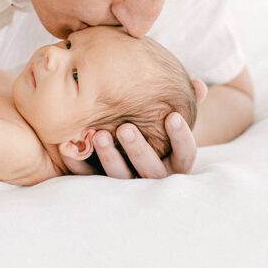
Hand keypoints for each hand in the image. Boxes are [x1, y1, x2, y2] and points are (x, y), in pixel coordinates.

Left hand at [62, 113, 198, 178]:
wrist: (128, 144)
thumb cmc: (156, 123)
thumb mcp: (170, 113)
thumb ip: (186, 101)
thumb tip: (199, 85)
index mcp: (175, 161)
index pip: (185, 154)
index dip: (182, 138)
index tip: (174, 117)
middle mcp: (153, 175)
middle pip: (150, 171)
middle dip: (138, 150)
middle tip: (125, 128)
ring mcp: (127, 182)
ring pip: (120, 177)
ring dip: (109, 157)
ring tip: (99, 134)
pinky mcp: (99, 182)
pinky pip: (87, 177)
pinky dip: (78, 163)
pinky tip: (68, 146)